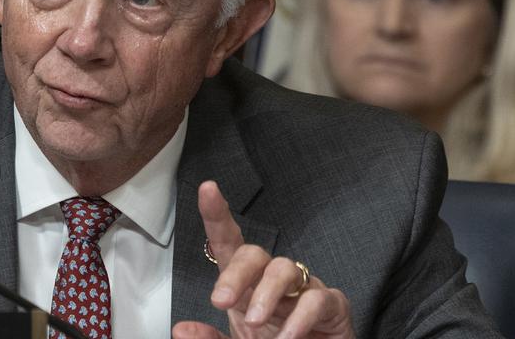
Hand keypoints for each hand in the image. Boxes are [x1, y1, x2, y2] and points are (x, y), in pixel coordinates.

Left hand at [171, 181, 354, 338]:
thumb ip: (210, 338)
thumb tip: (181, 329)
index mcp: (246, 283)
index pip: (228, 242)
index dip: (217, 215)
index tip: (207, 190)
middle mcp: (273, 279)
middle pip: (254, 254)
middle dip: (236, 274)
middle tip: (221, 300)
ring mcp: (304, 289)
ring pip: (284, 268)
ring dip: (267, 294)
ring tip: (255, 321)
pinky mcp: (333, 306)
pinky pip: (318, 299)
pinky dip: (301, 318)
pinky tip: (288, 336)